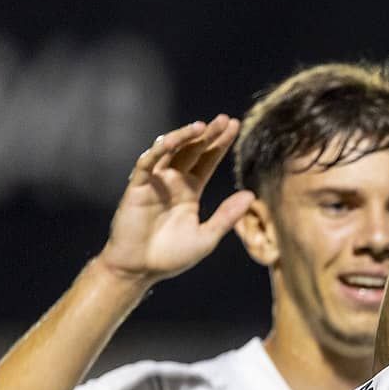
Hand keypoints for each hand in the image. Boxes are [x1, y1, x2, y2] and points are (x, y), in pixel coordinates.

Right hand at [98, 116, 253, 283]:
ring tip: (202, 126)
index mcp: (190, 191)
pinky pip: (147, 163)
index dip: (220, 143)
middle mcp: (173, 181)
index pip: (208, 160)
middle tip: (225, 119)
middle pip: (192, 150)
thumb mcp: (207, 237)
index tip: (235, 126)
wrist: (140, 270)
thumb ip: (227, 216)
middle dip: (208, 134)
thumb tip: (251, 195)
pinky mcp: (137, 187)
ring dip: (184, 137)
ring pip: (170, 151)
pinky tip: (173, 139)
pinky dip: (158, 150)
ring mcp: (155, 182)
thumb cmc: (172, 256)